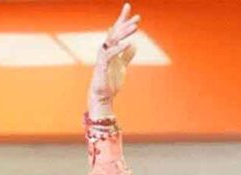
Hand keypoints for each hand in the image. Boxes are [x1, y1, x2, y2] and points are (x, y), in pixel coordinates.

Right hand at [88, 3, 140, 117]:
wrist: (102, 96)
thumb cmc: (110, 82)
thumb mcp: (122, 67)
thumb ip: (126, 56)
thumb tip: (134, 46)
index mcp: (111, 50)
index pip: (117, 32)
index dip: (124, 21)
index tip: (133, 12)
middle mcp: (105, 50)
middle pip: (115, 33)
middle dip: (126, 24)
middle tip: (138, 17)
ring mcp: (103, 57)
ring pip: (113, 41)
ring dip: (124, 33)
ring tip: (136, 27)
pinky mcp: (103, 66)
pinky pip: (111, 54)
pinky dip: (120, 48)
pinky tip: (129, 43)